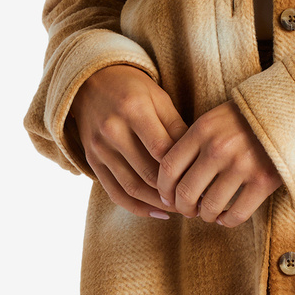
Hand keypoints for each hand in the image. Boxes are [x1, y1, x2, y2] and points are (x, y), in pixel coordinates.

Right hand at [70, 65, 187, 218]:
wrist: (91, 82)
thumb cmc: (133, 89)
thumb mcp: (159, 98)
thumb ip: (177, 127)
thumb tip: (198, 159)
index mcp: (134, 109)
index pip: (162, 149)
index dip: (183, 169)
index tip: (203, 179)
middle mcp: (113, 130)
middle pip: (147, 173)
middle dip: (174, 192)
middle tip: (197, 201)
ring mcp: (99, 148)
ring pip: (132, 187)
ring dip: (158, 204)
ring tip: (182, 209)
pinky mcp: (92, 161)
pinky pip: (114, 193)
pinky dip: (136, 207)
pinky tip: (157, 213)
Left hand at [158, 100, 282, 227]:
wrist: (290, 112)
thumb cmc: (248, 118)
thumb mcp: (216, 118)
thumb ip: (195, 141)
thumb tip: (173, 177)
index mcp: (203, 129)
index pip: (169, 167)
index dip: (164, 188)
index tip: (167, 196)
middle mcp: (218, 148)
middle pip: (186, 191)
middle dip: (182, 207)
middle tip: (187, 210)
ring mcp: (241, 165)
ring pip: (209, 206)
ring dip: (205, 215)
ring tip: (208, 213)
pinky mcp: (263, 180)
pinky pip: (236, 214)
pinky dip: (227, 221)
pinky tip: (225, 217)